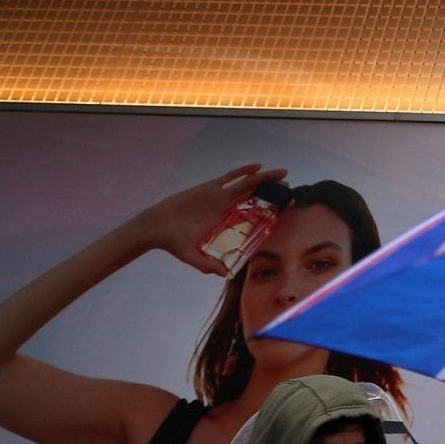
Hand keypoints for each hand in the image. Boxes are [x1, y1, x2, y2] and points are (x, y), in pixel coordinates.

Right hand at [137, 164, 287, 276]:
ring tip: (283, 174)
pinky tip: (256, 167)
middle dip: (272, 191)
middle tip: (290, 188)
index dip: (269, 210)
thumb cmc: (173, 242)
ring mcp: (218, 196)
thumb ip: (207, 265)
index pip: (253, 214)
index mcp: (225, 222)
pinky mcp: (208, 188)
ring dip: (264, 178)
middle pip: (255, 196)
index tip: (285, 207)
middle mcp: (226, 207)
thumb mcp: (192, 257)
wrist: (154, 228)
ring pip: (246, 184)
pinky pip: (229, 177)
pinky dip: (242, 172)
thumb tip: (224, 275)